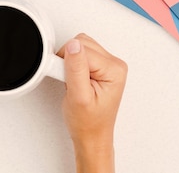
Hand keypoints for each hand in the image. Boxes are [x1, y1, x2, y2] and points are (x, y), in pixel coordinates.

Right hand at [57, 34, 127, 172]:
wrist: (91, 135)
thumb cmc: (88, 122)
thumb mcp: (79, 96)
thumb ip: (76, 68)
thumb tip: (73, 45)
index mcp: (114, 70)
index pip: (82, 49)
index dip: (66, 62)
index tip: (64, 78)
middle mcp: (114, 64)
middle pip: (81, 43)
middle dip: (68, 60)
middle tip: (69, 81)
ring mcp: (107, 64)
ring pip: (79, 45)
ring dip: (69, 61)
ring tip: (72, 81)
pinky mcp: (99, 66)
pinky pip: (79, 53)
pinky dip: (71, 63)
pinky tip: (74, 78)